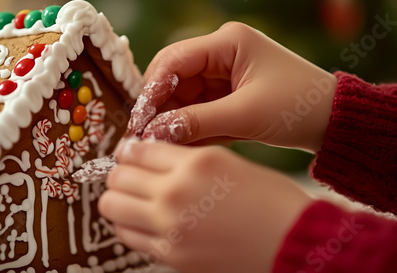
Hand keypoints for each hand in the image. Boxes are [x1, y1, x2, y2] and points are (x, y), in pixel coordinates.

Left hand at [98, 140, 312, 272]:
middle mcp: (176, 192)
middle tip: (130, 175)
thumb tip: (146, 156)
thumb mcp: (226, 161)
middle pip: (117, 177)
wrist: (294, 242)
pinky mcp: (171, 256)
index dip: (128, 151)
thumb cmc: (268, 199)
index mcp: (195, 162)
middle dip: (119, 172)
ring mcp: (171, 227)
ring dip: (118, 199)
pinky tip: (147, 220)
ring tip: (135, 198)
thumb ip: (183, 158)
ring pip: (112, 207)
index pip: (136, 150)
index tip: (130, 154)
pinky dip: (130, 224)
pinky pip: (129, 235)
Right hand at [130, 22, 336, 152]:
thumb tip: (152, 133)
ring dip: (171, 120)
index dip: (152, 89)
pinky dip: (188, 127)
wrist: (334, 122)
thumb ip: (196, 122)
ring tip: (157, 146)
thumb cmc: (297, 107)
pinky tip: (177, 144)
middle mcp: (221, 54)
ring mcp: (222, 75)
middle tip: (142, 137)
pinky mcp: (226, 95)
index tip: (138, 120)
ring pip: (182, 96)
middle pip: (174, 78)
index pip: (174, 60)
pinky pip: (197, 109)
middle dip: (158, 107)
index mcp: (227, 42)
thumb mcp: (245, 114)